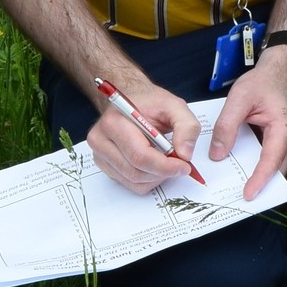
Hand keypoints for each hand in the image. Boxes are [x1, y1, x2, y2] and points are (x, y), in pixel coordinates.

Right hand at [89, 78, 201, 194]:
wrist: (129, 102)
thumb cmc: (149, 103)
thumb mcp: (174, 106)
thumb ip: (186, 127)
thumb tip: (185, 154)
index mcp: (114, 122)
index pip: (139, 155)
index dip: (165, 166)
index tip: (184, 166)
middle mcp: (101, 140)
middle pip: (136, 172)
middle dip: (163, 172)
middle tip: (180, 164)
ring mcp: (100, 154)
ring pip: (134, 182)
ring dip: (157, 177)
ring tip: (166, 160)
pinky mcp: (104, 165)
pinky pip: (130, 184)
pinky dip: (148, 179)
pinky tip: (154, 164)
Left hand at [210, 46, 286, 196]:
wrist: (278, 72)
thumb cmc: (263, 82)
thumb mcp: (240, 98)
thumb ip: (228, 125)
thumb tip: (218, 154)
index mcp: (282, 129)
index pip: (270, 161)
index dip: (259, 180)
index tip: (248, 195)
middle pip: (275, 170)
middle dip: (260, 186)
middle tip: (238, 200)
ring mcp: (283, 142)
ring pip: (272, 167)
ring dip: (258, 178)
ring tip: (237, 191)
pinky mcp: (276, 142)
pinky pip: (267, 159)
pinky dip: (255, 167)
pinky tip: (238, 170)